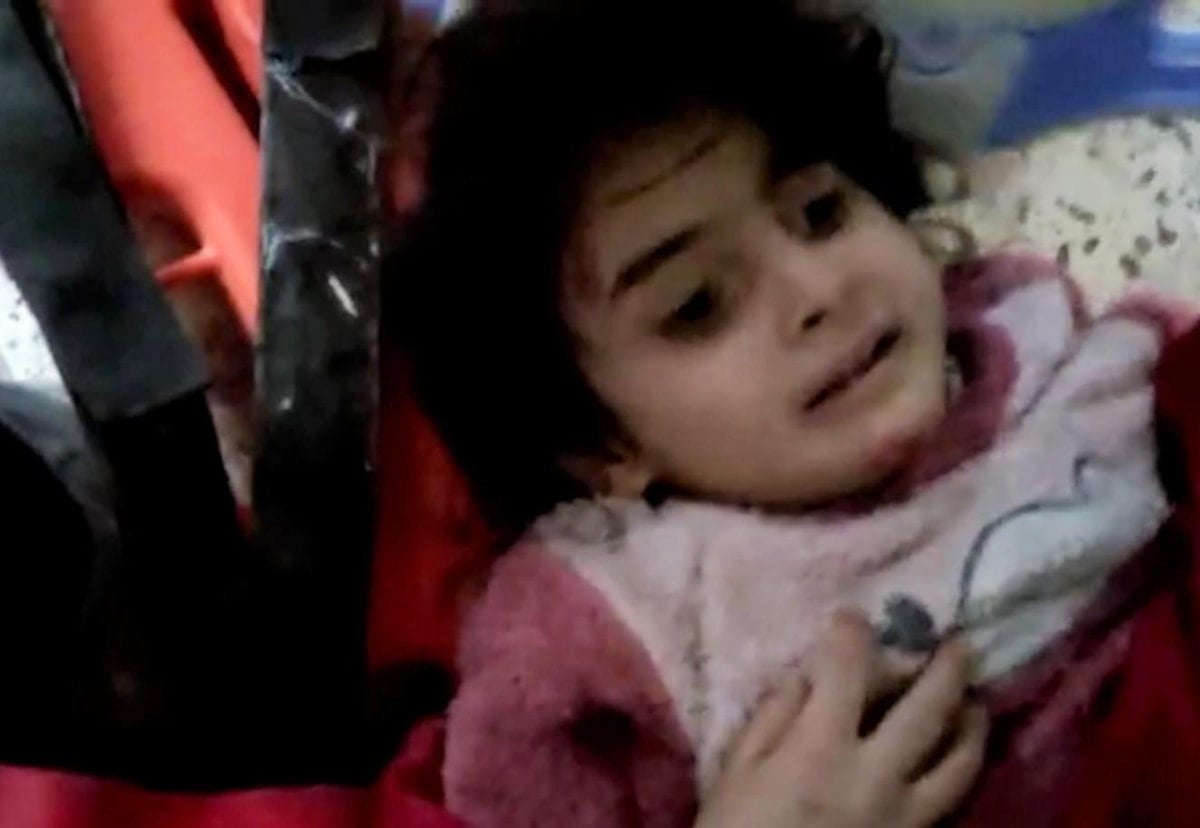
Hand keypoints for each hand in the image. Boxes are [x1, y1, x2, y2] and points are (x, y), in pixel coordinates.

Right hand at [695, 611, 987, 827]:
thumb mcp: (735, 774)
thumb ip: (772, 718)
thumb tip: (805, 674)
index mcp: (821, 748)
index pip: (848, 668)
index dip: (851, 631)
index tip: (852, 616)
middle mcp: (876, 774)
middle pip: (927, 709)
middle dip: (945, 666)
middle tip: (958, 642)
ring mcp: (905, 814)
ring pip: (958, 760)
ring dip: (971, 722)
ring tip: (974, 702)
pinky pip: (953, 800)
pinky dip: (962, 768)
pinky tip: (960, 755)